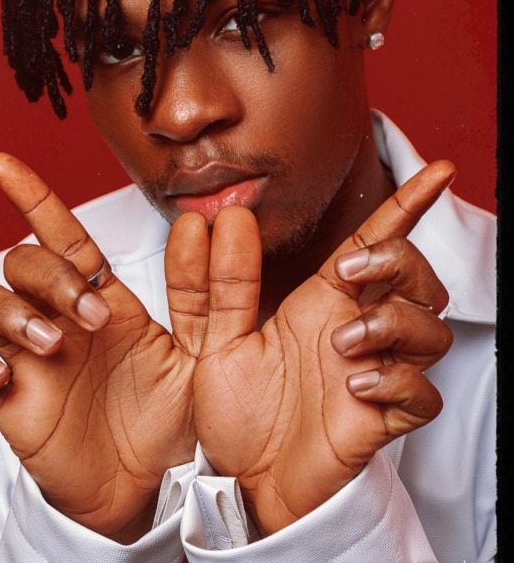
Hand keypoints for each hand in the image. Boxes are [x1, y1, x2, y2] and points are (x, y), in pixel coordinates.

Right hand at [0, 154, 207, 540]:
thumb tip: (217, 219)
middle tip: (91, 319)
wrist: (157, 486)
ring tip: (53, 345)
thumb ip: (212, 291)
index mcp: (102, 299)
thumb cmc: (176, 416)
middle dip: (49, 277)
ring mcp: (30, 358)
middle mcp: (60, 319)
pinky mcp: (10, 399)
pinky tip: (5, 376)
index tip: (2, 163)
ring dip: (13, 313)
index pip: (62, 236)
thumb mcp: (202, 351)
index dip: (33, 197)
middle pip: (22, 262)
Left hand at [192, 160, 455, 535]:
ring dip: (393, 323)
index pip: (373, 242)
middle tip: (348, 275)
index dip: (407, 206)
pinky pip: (422, 393)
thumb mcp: (216, 340)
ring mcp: (374, 373)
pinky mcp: (383, 420)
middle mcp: (354, 329)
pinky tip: (354, 387)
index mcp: (321, 302)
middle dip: (396, 262)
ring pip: (431, 328)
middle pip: (415, 275)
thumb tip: (225, 215)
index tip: (438, 171)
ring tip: (342, 343)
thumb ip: (219, 283)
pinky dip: (397, 382)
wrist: (238, 482)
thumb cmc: (235, 411)